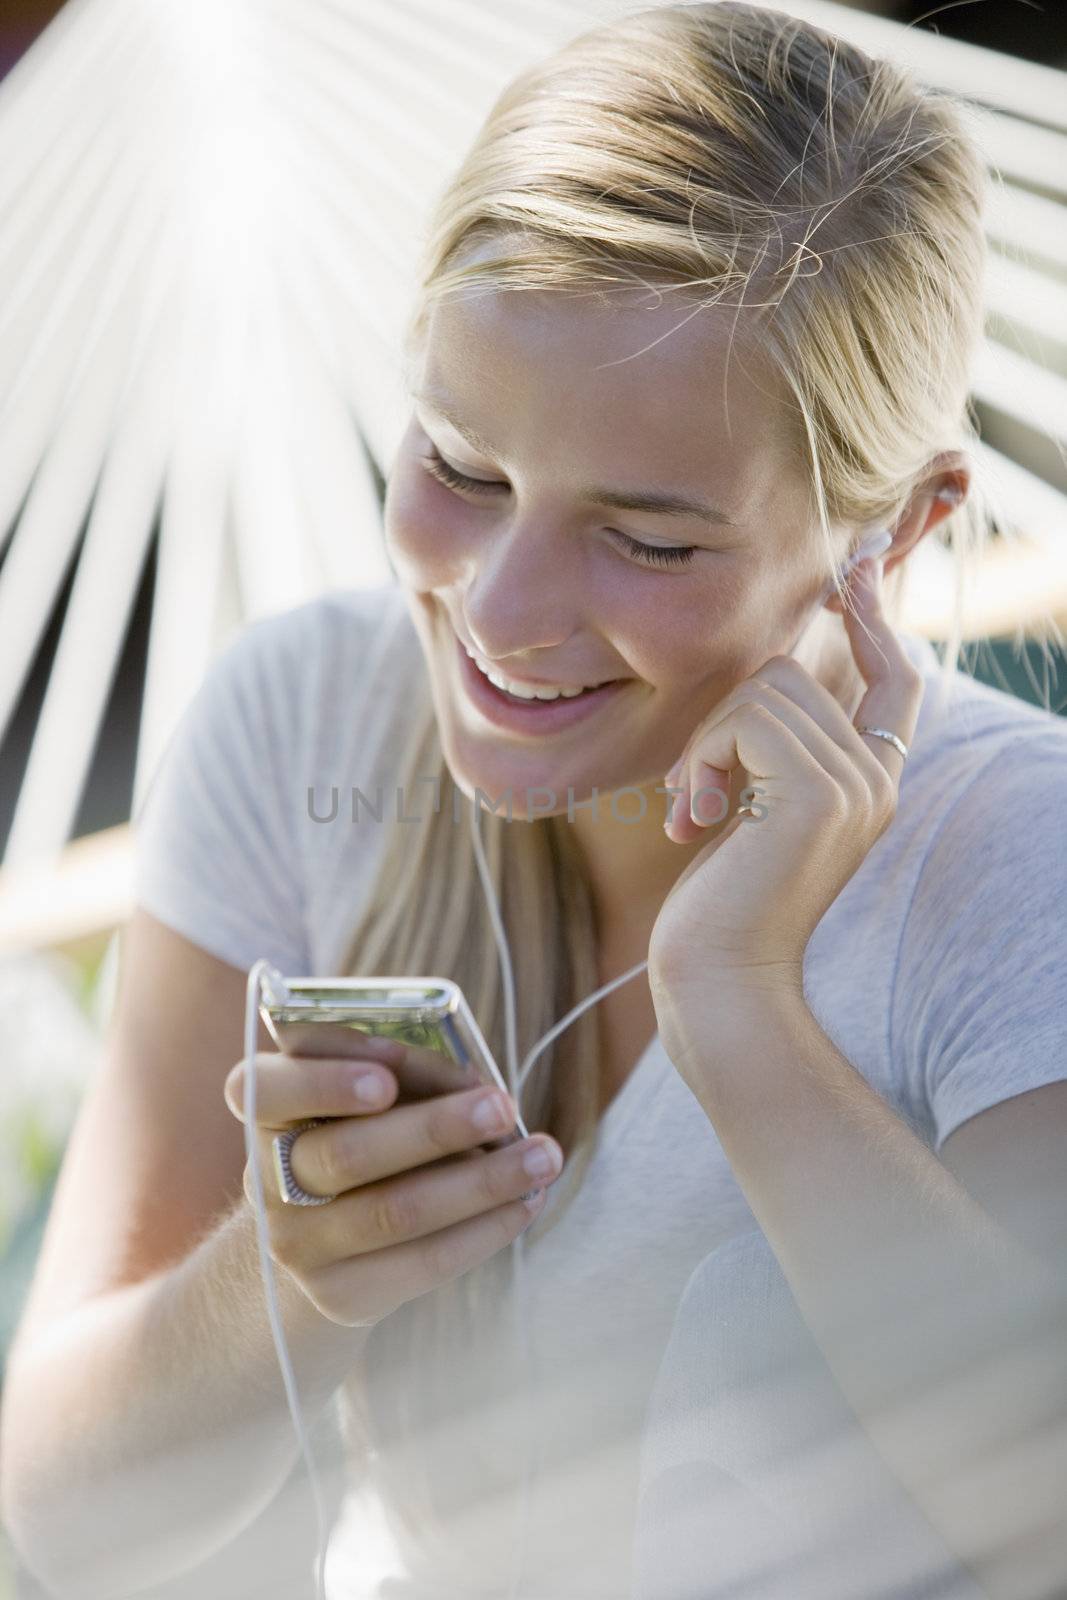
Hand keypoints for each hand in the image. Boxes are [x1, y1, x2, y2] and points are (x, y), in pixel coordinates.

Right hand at [223, 1044, 562, 1327]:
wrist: (311, 1245)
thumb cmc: (353, 1135)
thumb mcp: (353, 1095)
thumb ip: (397, 1073)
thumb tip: (476, 1086)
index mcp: (264, 1108)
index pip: (267, 1087)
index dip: (325, 1080)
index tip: (388, 1078)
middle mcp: (267, 1178)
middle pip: (347, 1154)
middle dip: (434, 1128)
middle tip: (502, 1105)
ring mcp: (299, 1243)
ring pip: (394, 1212)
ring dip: (481, 1182)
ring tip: (543, 1156)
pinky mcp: (341, 1294)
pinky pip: (421, 1262)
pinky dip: (483, 1230)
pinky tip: (525, 1204)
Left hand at [648, 556, 923, 999]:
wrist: (720, 980)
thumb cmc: (720, 908)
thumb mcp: (755, 813)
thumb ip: (774, 753)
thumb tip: (766, 677)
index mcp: (870, 783)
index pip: (895, 680)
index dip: (875, 624)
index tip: (853, 575)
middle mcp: (876, 778)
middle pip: (791, 674)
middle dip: (722, 723)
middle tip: (694, 796)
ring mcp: (856, 783)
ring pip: (762, 690)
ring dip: (704, 746)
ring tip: (692, 815)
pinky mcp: (818, 791)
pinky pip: (744, 719)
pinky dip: (702, 759)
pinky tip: (692, 822)